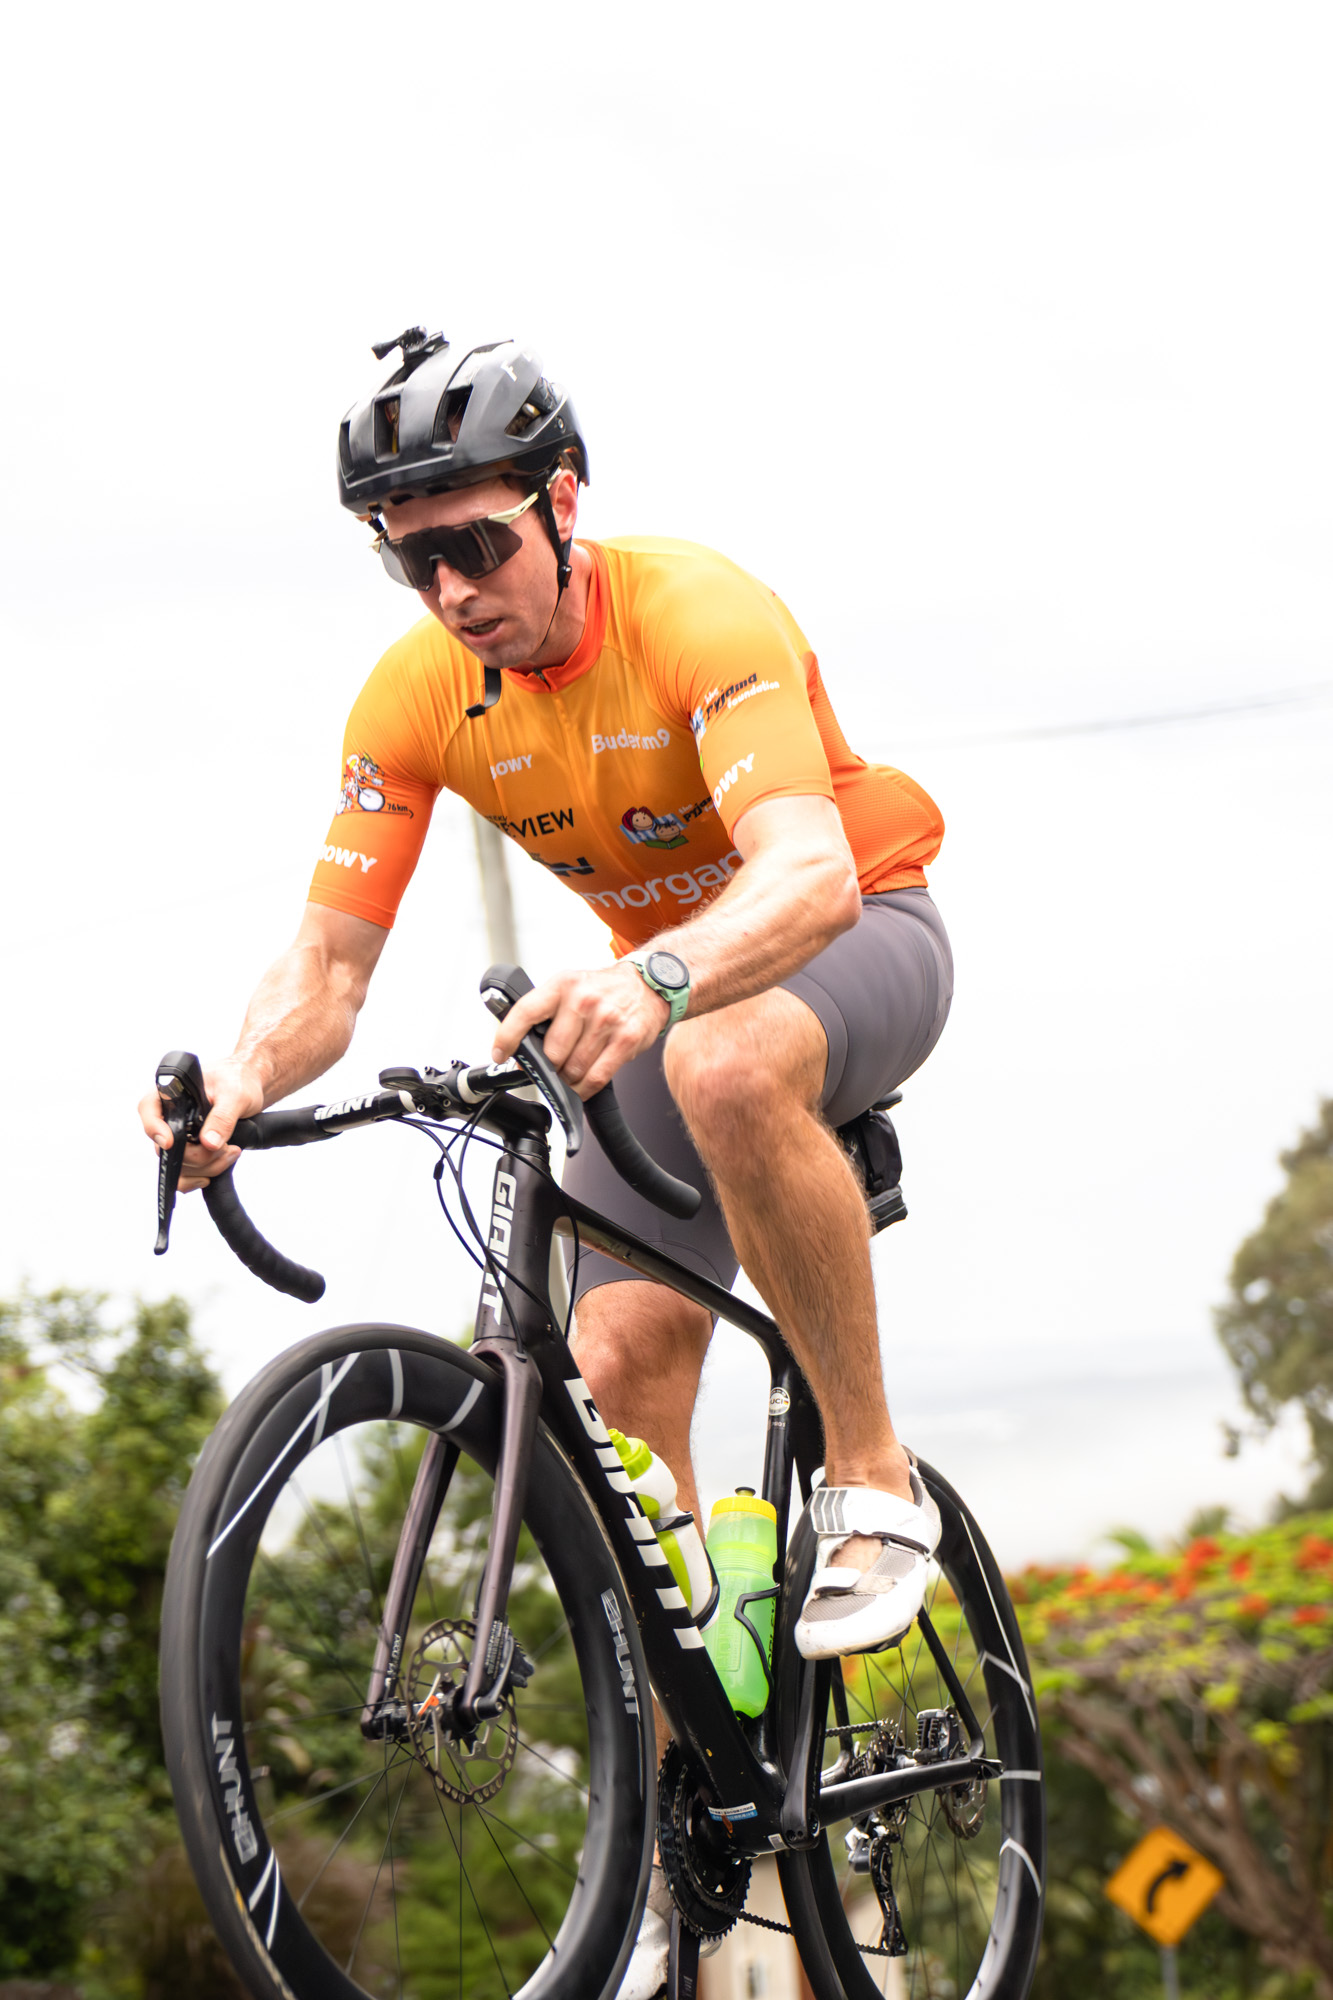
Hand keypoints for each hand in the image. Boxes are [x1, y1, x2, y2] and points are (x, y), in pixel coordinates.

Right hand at [138, 1056, 264, 1190]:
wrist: (251, 1086)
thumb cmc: (238, 1080)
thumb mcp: (235, 1094)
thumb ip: (222, 1117)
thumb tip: (209, 1143)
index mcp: (171, 1092)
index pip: (148, 1109)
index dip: (155, 1128)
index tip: (171, 1142)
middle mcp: (169, 1115)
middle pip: (167, 1147)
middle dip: (198, 1155)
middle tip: (227, 1148)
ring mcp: (177, 1135)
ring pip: (178, 1165)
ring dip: (206, 1167)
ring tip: (232, 1152)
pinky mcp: (189, 1150)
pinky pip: (183, 1174)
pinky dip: (198, 1177)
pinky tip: (215, 1170)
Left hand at [491, 962, 669, 1098]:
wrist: (648, 985)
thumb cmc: (605, 990)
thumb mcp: (571, 987)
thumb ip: (547, 1014)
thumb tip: (522, 1049)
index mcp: (563, 985)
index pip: (525, 1012)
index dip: (507, 1037)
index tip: (500, 1054)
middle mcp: (583, 1000)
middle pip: (551, 1053)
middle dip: (548, 1067)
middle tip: (553, 1066)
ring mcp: (606, 1020)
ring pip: (573, 1069)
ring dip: (568, 1079)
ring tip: (572, 1071)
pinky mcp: (625, 1039)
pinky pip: (596, 1077)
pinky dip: (585, 1088)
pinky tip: (583, 1084)